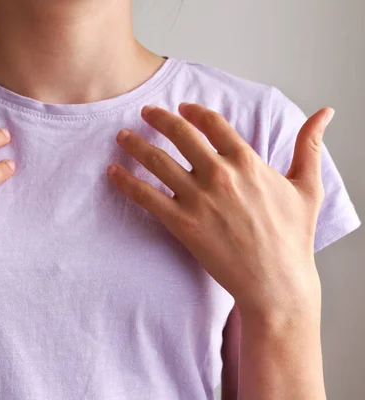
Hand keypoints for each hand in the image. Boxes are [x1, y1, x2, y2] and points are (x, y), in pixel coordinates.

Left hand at [107, 103, 334, 317]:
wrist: (276, 282)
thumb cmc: (292, 237)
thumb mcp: (307, 186)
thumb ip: (310, 146)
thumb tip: (326, 112)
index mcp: (246, 161)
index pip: (213, 123)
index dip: (194, 111)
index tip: (182, 107)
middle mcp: (219, 174)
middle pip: (180, 134)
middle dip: (158, 118)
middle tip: (145, 112)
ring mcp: (198, 198)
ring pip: (157, 161)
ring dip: (135, 145)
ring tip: (121, 136)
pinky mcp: (181, 223)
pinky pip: (146, 196)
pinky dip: (126, 182)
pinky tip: (112, 172)